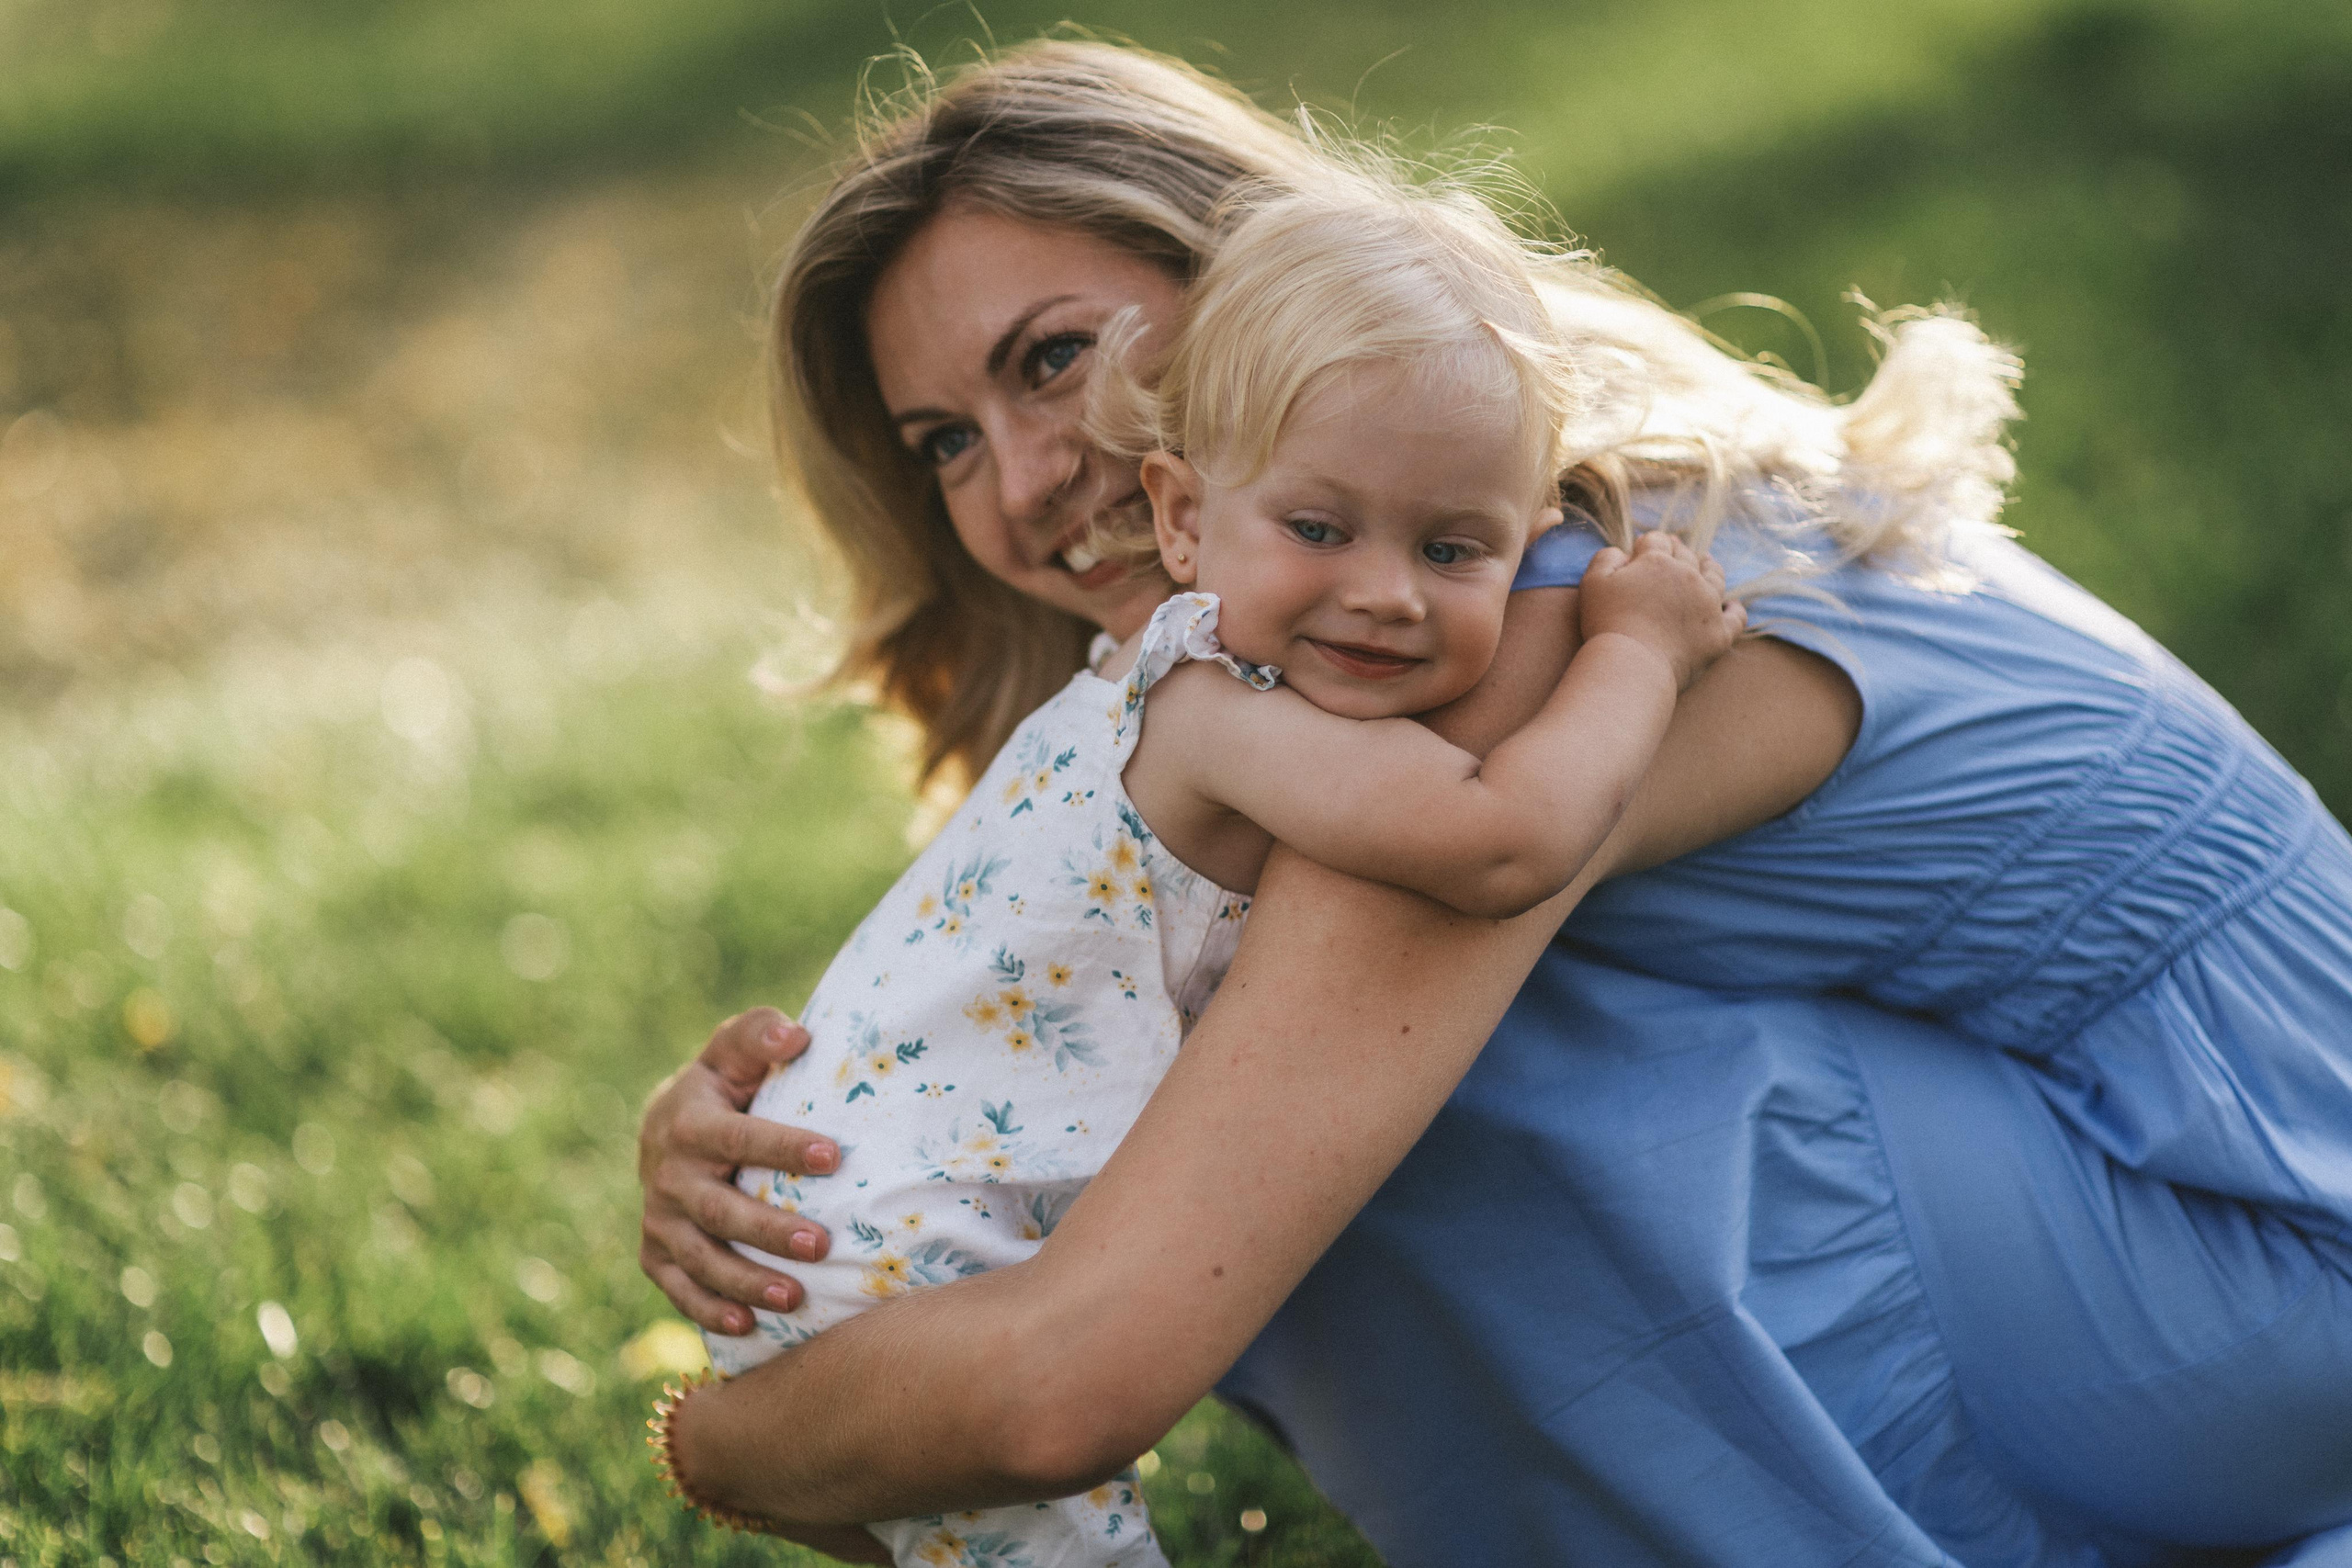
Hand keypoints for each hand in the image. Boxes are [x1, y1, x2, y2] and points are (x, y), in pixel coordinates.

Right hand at [637, 1008, 841, 1333]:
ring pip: (700, 1258)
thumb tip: (797, 1034)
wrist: (666, 1128)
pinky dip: (707, 1310)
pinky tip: (745, 1325)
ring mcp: (659, 1220)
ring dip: (746, 1280)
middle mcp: (667, 1175)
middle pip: (719, 1210)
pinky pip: (678, 1289)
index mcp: (688, 1123)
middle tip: (822, 1245)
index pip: (738, 1138)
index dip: (783, 1147)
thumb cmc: (723, 1085)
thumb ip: (760, 1034)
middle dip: (769, 1230)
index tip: (833, 1156)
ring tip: (796, 1297)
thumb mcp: (734, 1050)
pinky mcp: (655, 1254)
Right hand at [1577, 532, 1745, 690]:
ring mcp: (1708, 605)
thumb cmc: (1607, 624)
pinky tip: (1732, 606)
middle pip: (1685, 555)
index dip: (1647, 545)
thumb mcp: (1593, 583)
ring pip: (1715, 576)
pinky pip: (1736, 617)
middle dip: (1676, 550)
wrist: (1632, 665)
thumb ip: (1607, 557)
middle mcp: (1688, 576)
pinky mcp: (1719, 634)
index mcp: (1658, 561)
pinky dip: (1735, 610)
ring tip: (1707, 563)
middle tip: (1672, 550)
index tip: (1641, 551)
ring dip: (1710, 567)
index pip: (1656, 541)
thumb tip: (1623, 552)